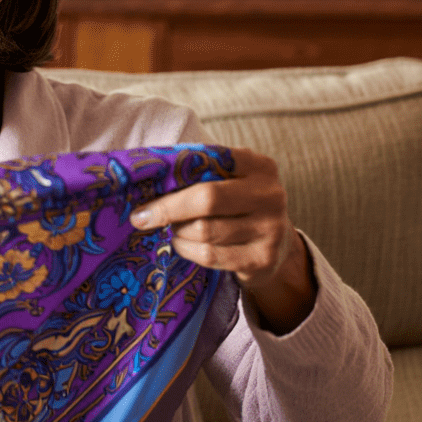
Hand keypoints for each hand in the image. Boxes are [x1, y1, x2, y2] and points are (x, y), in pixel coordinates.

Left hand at [131, 147, 316, 333]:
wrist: (278, 248)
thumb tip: (148, 175)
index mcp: (259, 166)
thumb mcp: (232, 181)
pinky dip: (188, 250)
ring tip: (174, 229)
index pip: (210, 162)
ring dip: (178, 232)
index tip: (144, 189)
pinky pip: (209, 255)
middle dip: (167, 209)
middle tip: (143, 217)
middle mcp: (270, 195)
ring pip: (204, 231)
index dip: (173, 174)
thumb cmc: (240, 207)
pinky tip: (184, 244)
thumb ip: (202, 172)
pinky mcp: (262, 259)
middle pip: (206, 199)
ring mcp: (270, 229)